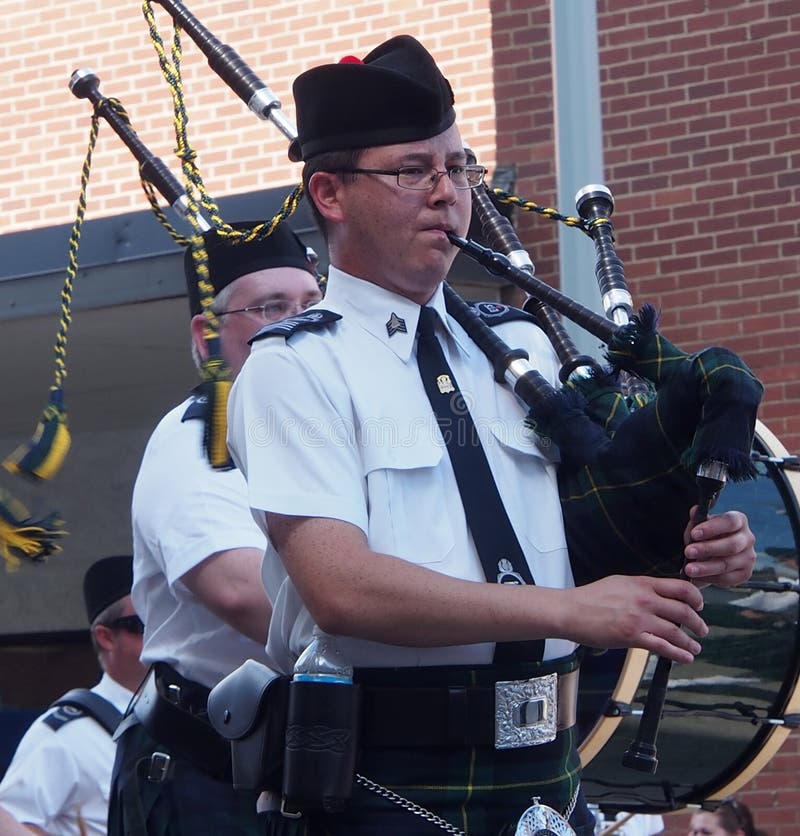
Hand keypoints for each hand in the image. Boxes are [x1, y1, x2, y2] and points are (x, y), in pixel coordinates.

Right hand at [566, 575, 706, 663]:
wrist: (571, 611)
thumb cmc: (591, 598)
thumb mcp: (620, 583)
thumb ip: (641, 588)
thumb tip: (659, 594)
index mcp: (642, 584)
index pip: (681, 588)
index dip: (696, 598)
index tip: (699, 605)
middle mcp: (644, 600)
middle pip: (683, 611)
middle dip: (698, 623)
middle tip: (702, 629)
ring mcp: (639, 619)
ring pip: (676, 631)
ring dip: (690, 642)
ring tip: (695, 647)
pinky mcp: (632, 637)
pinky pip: (662, 647)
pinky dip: (678, 654)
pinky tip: (685, 657)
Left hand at [682, 508, 754, 586]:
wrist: (708, 555)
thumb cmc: (705, 536)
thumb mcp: (699, 526)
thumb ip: (697, 520)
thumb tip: (695, 512)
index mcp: (738, 520)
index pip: (730, 521)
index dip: (712, 528)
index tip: (694, 534)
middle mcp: (747, 538)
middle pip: (731, 545)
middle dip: (707, 549)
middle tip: (688, 552)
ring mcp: (749, 557)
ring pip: (728, 564)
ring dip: (706, 567)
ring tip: (688, 569)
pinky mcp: (745, 573)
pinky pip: (727, 578)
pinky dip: (710, 578)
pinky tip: (697, 576)